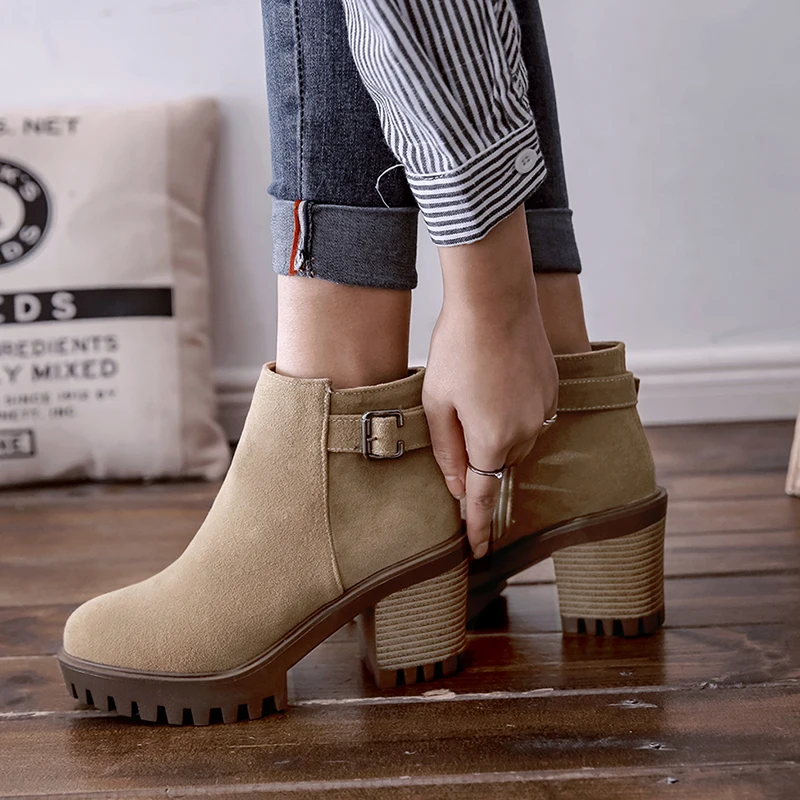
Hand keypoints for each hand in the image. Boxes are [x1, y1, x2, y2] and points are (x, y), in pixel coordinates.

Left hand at [422, 207, 557, 557]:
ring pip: (515, 441)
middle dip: (479, 458)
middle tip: (457, 419)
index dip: (478, 528)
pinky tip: (496, 382)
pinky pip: (530, 417)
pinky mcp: (552, 390)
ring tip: (476, 390)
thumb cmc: (458, 346)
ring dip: (496, 432)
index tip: (477, 552)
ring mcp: (544, 410)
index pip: (484, 498)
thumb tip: (459, 487)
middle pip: (498, 465)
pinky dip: (512, 412)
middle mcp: (526, 432)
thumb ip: (447, 451)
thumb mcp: (436, 402)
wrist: (496, 298)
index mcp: (493, 440)